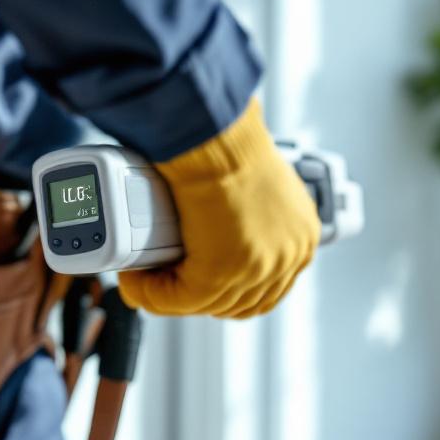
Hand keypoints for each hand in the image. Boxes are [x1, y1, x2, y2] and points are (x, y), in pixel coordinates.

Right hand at [117, 100, 318, 318]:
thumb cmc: (229, 143)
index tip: (202, 276)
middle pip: (239, 301)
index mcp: (303, 236)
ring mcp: (257, 269)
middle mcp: (288, 257)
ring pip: (206, 304)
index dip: (232, 289)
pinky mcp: (220, 274)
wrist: (215, 135)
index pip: (270, 286)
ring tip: (147, 274)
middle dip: (199, 297)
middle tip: (168, 276)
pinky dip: (152, 294)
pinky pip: (178, 300)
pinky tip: (136, 279)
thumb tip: (226, 208)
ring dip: (169, 295)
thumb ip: (252, 201)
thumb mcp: (259, 179)